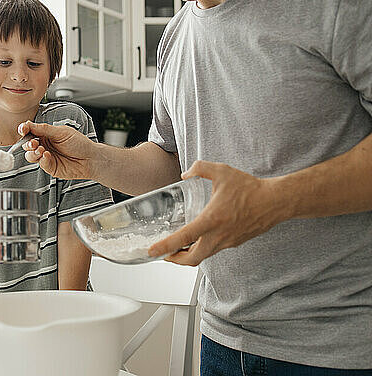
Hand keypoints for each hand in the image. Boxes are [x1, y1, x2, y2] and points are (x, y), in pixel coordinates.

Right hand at [19, 121, 95, 179]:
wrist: (90, 158)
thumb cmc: (79, 143)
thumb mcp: (61, 132)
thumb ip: (44, 129)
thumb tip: (29, 124)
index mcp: (46, 134)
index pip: (31, 131)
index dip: (24, 130)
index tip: (22, 129)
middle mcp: (44, 145)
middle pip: (27, 145)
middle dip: (27, 143)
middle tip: (33, 143)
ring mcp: (46, 157)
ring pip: (30, 156)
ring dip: (33, 152)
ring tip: (41, 150)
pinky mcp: (50, 167)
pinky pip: (41, 164)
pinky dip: (42, 159)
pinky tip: (48, 156)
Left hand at [148, 160, 287, 265]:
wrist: (276, 202)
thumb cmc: (250, 188)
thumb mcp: (222, 171)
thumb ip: (200, 168)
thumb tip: (185, 174)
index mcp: (211, 220)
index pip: (183, 238)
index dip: (165, 247)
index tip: (152, 251)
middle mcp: (218, 236)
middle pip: (191, 259)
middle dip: (174, 260)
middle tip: (163, 253)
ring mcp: (227, 242)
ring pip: (203, 257)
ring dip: (188, 256)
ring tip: (177, 248)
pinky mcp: (234, 243)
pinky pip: (214, 250)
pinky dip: (202, 249)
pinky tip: (199, 239)